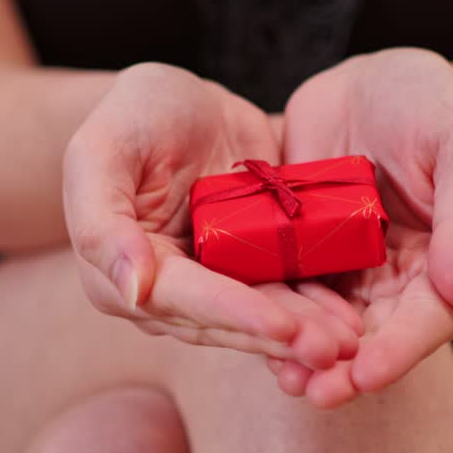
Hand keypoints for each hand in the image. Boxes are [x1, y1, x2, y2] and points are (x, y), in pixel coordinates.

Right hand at [63, 63, 360, 369]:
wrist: (178, 103)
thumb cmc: (131, 115)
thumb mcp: (102, 149)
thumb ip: (102, 221)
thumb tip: (131, 290)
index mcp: (116, 274)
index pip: (181, 300)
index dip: (232, 314)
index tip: (282, 328)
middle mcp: (162, 295)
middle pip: (226, 323)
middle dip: (280, 336)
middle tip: (333, 349)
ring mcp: (209, 287)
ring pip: (259, 318)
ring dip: (305, 333)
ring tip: (350, 341)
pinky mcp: (248, 273)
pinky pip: (283, 296)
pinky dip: (316, 308)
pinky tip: (350, 320)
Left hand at [271, 48, 452, 407]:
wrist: (377, 80)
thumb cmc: (436, 107)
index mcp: (446, 264)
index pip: (429, 321)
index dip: (399, 352)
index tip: (366, 376)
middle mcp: (395, 279)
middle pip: (374, 338)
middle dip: (346, 370)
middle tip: (315, 393)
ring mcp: (345, 267)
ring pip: (326, 323)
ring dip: (305, 355)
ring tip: (283, 380)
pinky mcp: (300, 249)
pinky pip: (284, 288)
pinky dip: (270, 313)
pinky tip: (245, 330)